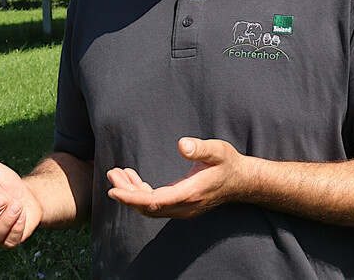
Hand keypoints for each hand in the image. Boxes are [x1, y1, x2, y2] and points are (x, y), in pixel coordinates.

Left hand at [106, 137, 243, 218]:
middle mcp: (183, 206)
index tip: (113, 191)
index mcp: (189, 194)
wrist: (242, 182)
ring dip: (132, 193)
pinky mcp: (180, 206)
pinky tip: (134, 179)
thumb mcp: (219, 150)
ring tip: (118, 174)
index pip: (154, 201)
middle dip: (126, 192)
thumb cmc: (229, 163)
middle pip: (147, 206)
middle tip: (112, 174)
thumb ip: (201, 148)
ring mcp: (182, 209)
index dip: (131, 198)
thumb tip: (182, 145)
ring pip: (149, 207)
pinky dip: (141, 194)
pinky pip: (155, 205)